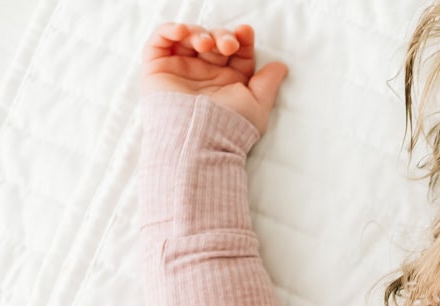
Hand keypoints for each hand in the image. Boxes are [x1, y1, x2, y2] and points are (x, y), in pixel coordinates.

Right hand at [139, 21, 287, 138]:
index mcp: (227, 82)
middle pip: (213, 42)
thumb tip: (281, 66)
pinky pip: (160, 40)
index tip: (246, 33)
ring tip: (206, 44)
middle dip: (222, 36)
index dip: (241, 39)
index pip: (235, 52)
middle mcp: (204, 75)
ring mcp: (181, 70)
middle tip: (228, 45)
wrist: (199, 141)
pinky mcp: (158, 68)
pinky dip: (169, 30)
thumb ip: (268, 83)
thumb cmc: (229, 128)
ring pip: (188, 38)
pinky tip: (182, 31)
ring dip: (199, 33)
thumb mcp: (257, 105)